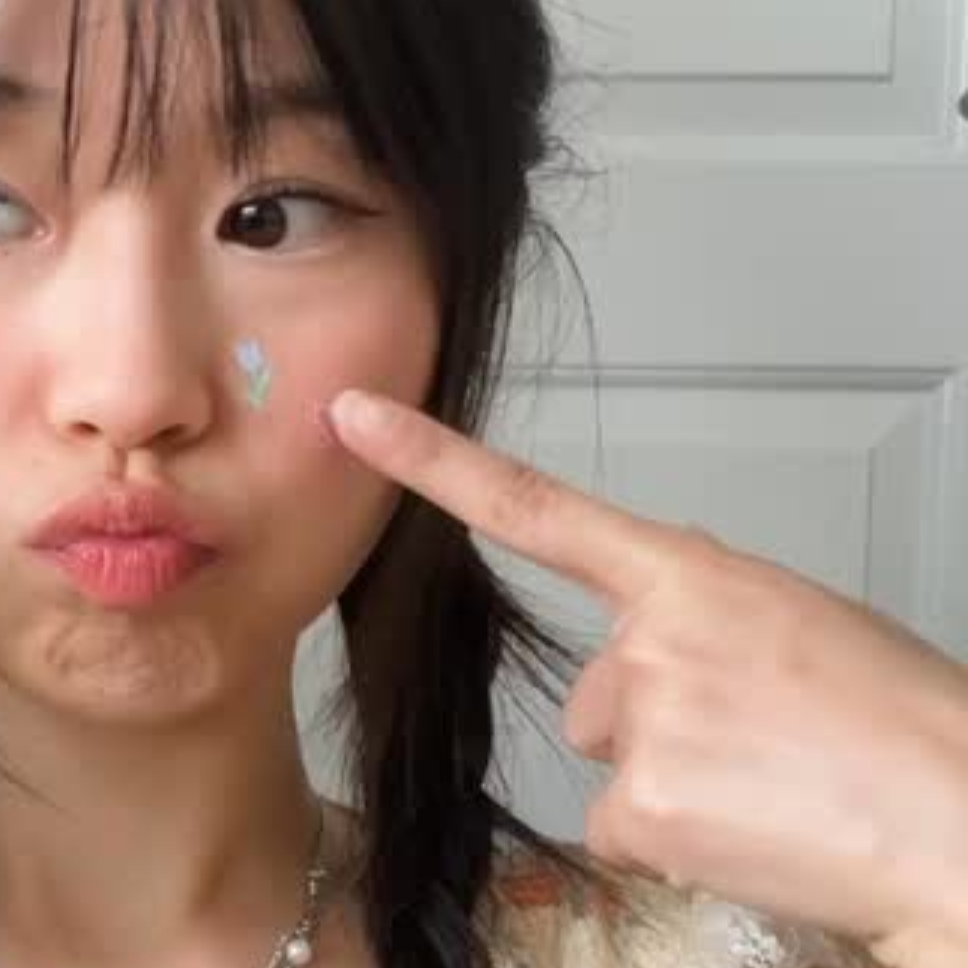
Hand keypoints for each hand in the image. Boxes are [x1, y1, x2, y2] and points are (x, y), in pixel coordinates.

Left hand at [328, 389, 967, 954]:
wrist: (965, 823)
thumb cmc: (902, 724)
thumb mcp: (797, 622)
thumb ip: (701, 611)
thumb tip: (645, 639)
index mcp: (693, 576)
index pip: (534, 503)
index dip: (431, 459)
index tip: (352, 417)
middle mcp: (650, 639)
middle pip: (596, 694)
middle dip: (662, 724)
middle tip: (764, 741)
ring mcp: (643, 721)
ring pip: (612, 760)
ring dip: (676, 781)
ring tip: (774, 784)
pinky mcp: (641, 808)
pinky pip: (621, 829)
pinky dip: (678, 842)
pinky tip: (751, 831)